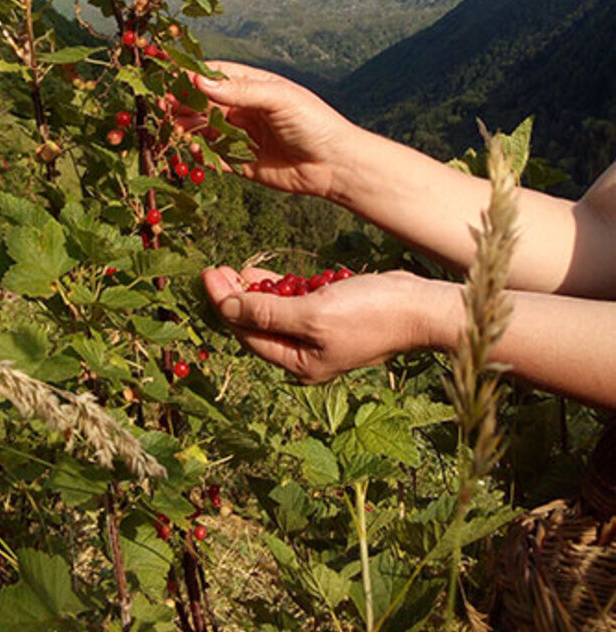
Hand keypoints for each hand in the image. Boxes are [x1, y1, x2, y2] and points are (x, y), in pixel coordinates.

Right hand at [179, 61, 353, 198]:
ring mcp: (240, 135)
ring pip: (202, 130)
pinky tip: (190, 151)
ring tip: (169, 129)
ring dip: (184, 129)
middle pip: (200, 103)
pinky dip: (198, 155)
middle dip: (179, 103)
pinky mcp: (240, 163)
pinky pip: (212, 157)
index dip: (187, 75)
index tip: (163, 75)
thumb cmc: (314, 122)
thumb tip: (199, 81)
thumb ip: (239, 91)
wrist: (336, 165)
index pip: (211, 75)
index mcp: (250, 86)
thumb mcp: (278, 99)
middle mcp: (241, 109)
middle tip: (158, 106)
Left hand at [202, 265, 437, 382]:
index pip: (247, 332)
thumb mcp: (313, 313)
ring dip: (257, 290)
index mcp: (299, 363)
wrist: (422, 306)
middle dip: (236, 296)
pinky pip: (297, 302)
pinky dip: (283, 288)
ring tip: (237, 269)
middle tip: (217, 268)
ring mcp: (321, 335)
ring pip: (276, 311)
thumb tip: (226, 306)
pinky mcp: (334, 315)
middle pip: (258, 323)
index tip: (208, 274)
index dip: (223, 303)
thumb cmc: (372, 314)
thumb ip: (267, 311)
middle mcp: (306, 354)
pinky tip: (269, 274)